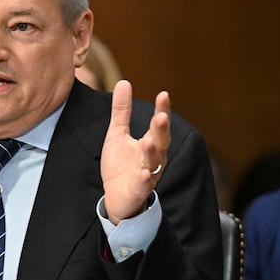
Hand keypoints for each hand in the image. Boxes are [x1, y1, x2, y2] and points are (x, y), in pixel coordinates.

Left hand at [101, 80, 170, 223]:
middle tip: (160, 116)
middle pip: (161, 142)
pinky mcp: (139, 190)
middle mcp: (154, 158)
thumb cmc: (121, 165)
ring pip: (154, 163)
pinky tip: (145, 174)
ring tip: (149, 141)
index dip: (162, 110)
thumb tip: (124, 82)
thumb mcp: (117, 134)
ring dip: (152, 152)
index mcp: (150, 143)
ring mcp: (148, 174)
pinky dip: (145, 180)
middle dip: (160, 130)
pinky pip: (144, 185)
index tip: (163, 95)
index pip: (158, 125)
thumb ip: (121, 111)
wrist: (116, 197)